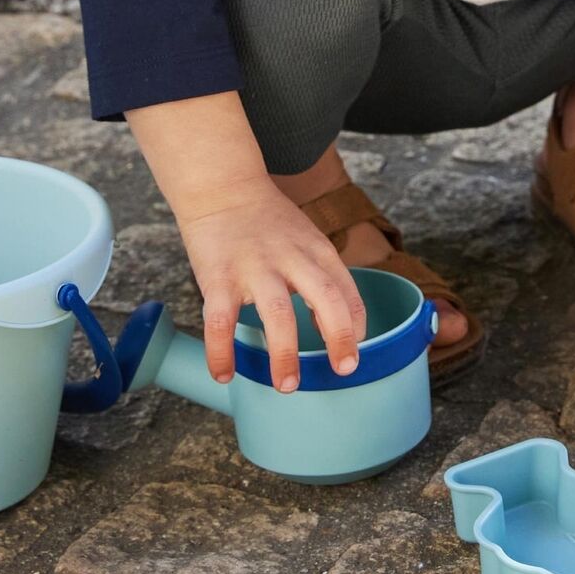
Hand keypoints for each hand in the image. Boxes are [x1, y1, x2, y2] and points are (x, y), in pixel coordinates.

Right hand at [176, 179, 367, 391]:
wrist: (222, 187)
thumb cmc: (267, 220)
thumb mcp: (306, 239)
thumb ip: (322, 276)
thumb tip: (334, 325)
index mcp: (316, 249)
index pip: (347, 289)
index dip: (355, 324)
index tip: (354, 352)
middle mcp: (291, 258)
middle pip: (325, 297)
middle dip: (339, 337)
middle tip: (344, 370)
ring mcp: (254, 268)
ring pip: (277, 313)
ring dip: (285, 354)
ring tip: (288, 386)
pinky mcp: (219, 278)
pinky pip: (221, 321)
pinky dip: (222, 351)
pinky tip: (224, 374)